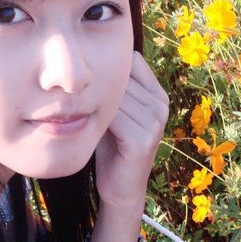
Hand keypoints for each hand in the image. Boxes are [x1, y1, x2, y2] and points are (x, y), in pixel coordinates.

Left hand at [94, 50, 169, 211]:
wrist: (119, 188)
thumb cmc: (112, 145)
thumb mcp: (116, 111)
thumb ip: (114, 87)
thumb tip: (90, 53)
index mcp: (158, 95)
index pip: (132, 61)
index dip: (109, 70)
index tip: (91, 82)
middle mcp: (161, 105)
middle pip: (121, 78)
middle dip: (98, 87)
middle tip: (79, 100)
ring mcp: (155, 122)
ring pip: (114, 96)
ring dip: (95, 104)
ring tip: (83, 115)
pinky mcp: (142, 140)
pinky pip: (112, 116)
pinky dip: (97, 119)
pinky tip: (89, 127)